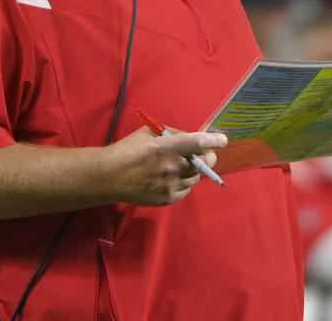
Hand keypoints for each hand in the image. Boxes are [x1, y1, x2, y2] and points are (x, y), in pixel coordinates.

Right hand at [100, 126, 226, 205]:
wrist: (109, 176)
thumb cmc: (128, 150)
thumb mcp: (148, 133)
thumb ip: (170, 134)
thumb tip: (189, 138)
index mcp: (166, 147)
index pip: (197, 142)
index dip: (213, 140)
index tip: (222, 140)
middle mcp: (171, 166)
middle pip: (202, 163)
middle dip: (208, 157)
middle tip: (206, 154)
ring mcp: (170, 184)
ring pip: (195, 177)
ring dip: (195, 171)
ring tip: (185, 166)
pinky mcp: (167, 198)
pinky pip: (186, 190)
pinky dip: (186, 183)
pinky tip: (176, 178)